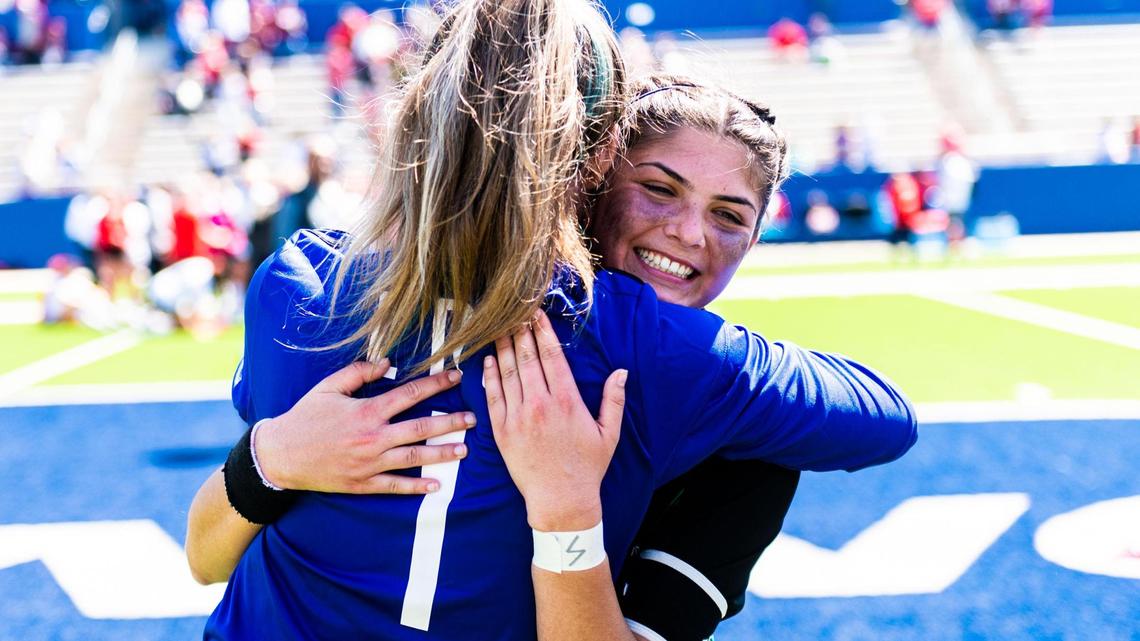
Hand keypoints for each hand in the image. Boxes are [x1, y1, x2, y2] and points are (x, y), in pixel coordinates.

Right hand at [255, 359, 474, 493]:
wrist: (280, 455)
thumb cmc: (305, 417)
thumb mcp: (328, 387)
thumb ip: (359, 372)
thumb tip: (388, 362)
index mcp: (366, 411)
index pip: (409, 394)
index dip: (436, 384)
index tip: (456, 377)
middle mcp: (372, 437)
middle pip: (420, 428)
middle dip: (450, 422)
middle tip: (474, 418)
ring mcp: (369, 463)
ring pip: (413, 458)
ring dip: (442, 454)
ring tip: (465, 450)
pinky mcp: (362, 483)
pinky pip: (394, 486)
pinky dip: (416, 486)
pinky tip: (436, 485)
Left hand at [484, 310, 625, 530]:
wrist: (561, 500)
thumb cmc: (587, 467)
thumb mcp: (609, 433)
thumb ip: (614, 400)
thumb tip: (621, 372)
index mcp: (567, 400)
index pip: (551, 356)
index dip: (542, 331)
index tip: (536, 314)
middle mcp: (540, 404)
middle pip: (527, 358)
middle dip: (520, 331)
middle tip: (514, 312)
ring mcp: (518, 417)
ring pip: (507, 373)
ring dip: (504, 347)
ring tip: (500, 327)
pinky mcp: (502, 431)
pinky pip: (493, 397)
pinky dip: (490, 376)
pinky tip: (489, 360)